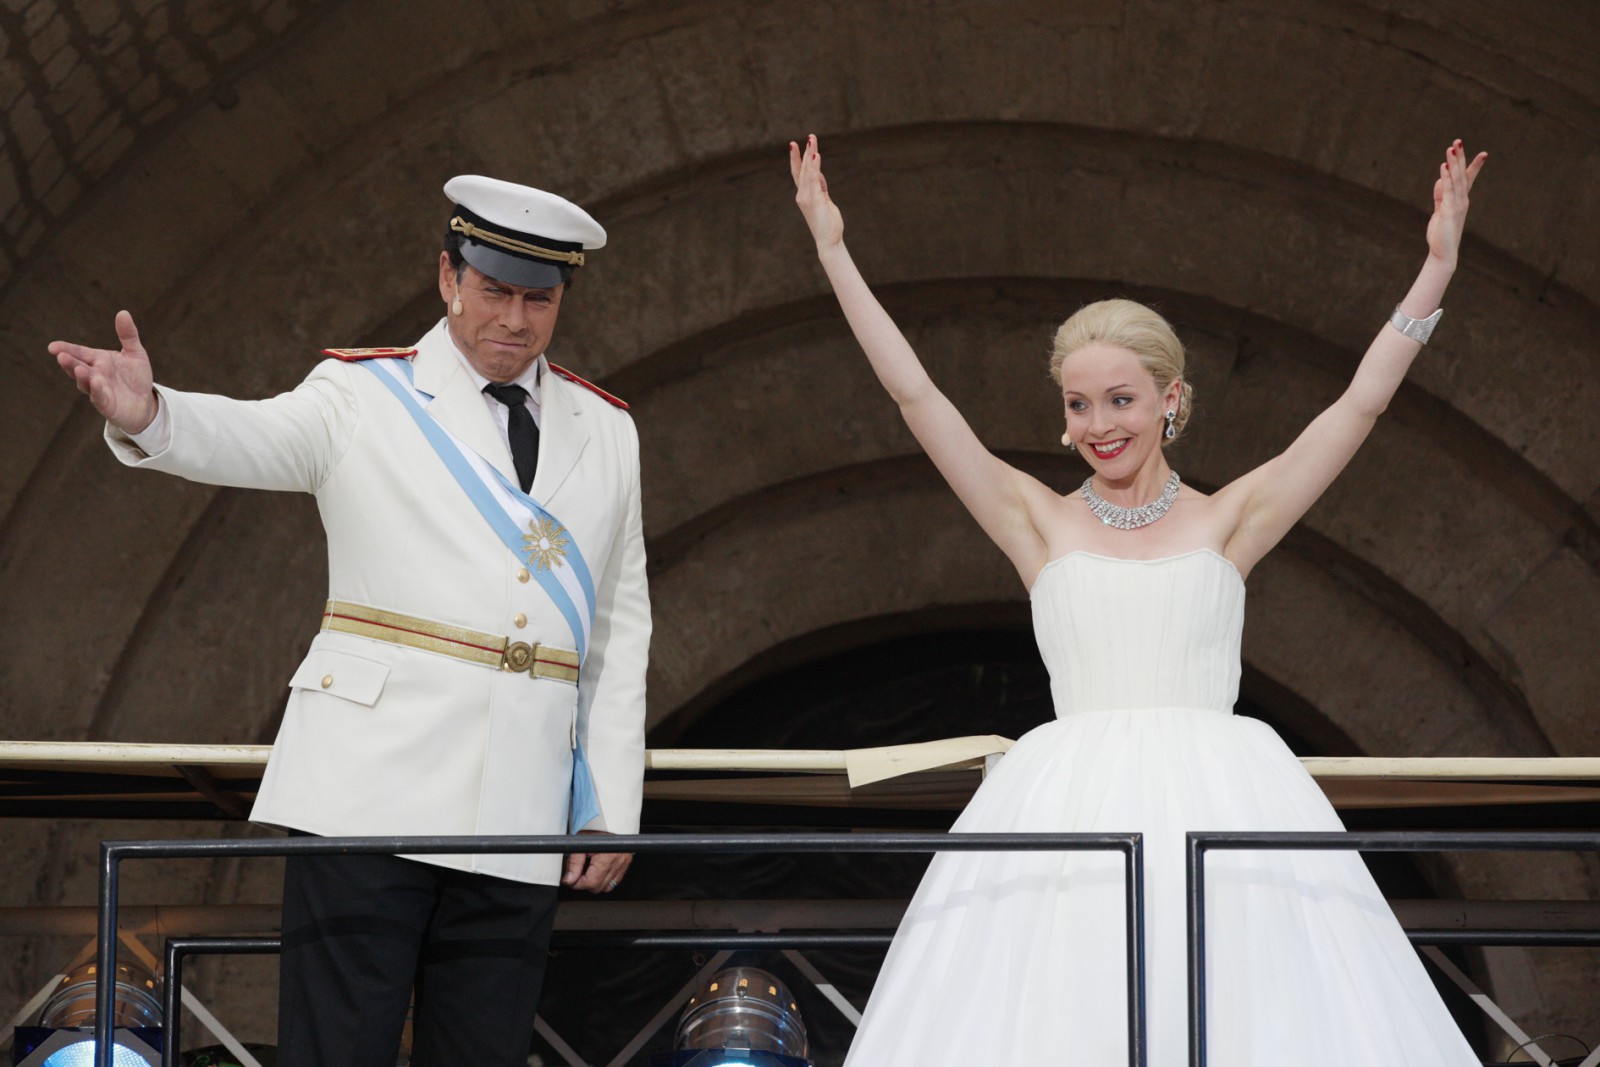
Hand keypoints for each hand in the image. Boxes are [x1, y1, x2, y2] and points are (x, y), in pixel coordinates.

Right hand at [49, 310, 158, 433]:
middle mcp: (94, 374)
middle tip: (60, 355)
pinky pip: (99, 398)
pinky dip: (97, 391)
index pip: (79, 352)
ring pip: (85, 383)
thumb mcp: (135, 353)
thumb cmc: (135, 377)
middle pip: (77, 367)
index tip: (52, 346)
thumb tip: (123, 312)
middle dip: (69, 362)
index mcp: (98, 360)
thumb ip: (128, 335)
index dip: (66, 349)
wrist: (145, 402)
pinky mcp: (106, 404)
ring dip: (81, 377)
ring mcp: (98, 390)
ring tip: (79, 369)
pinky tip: (97, 383)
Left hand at [562, 829, 631, 893]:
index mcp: (607, 857)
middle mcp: (618, 863)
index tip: (570, 878)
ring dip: (595, 883)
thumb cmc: (598, 827)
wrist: (612, 819)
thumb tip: (569, 879)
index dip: (577, 883)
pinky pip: (614, 881)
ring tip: (588, 871)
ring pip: (606, 887)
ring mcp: (622, 865)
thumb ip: (574, 862)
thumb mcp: (582, 842)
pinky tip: (598, 871)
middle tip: (577, 872)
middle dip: (584, 883)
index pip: (590, 882)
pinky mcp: (625, 865)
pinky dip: (605, 880)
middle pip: (598, 887)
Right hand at [789, 133, 843, 250]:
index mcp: (804, 195)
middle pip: (803, 169)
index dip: (796, 158)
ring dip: (810, 154)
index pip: (798, 173)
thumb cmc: (828, 224)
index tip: (794, 144)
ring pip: (808, 171)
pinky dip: (815, 166)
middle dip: (805, 151)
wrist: (828, 241)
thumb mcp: (825, 201)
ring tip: (812, 140)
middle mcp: (802, 195)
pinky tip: (816, 154)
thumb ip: (821, 188)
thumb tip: (820, 175)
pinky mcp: (814, 199)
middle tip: (811, 136)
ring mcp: (807, 197)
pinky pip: (814, 179)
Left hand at [1426, 139, 1486, 265]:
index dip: (1474, 166)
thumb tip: (1440, 181)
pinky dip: (1446, 177)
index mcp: (1461, 200)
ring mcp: (1457, 204)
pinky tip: (1444, 166)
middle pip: (1461, 174)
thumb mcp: (1440, 210)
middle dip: (1461, 157)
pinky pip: (1448, 190)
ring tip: (1452, 147)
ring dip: (1453, 162)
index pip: (1468, 179)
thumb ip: (1440, 196)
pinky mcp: (1449, 210)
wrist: (1443, 253)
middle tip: (1458, 141)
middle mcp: (1462, 200)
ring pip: (1456, 179)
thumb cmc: (1441, 234)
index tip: (1484, 153)